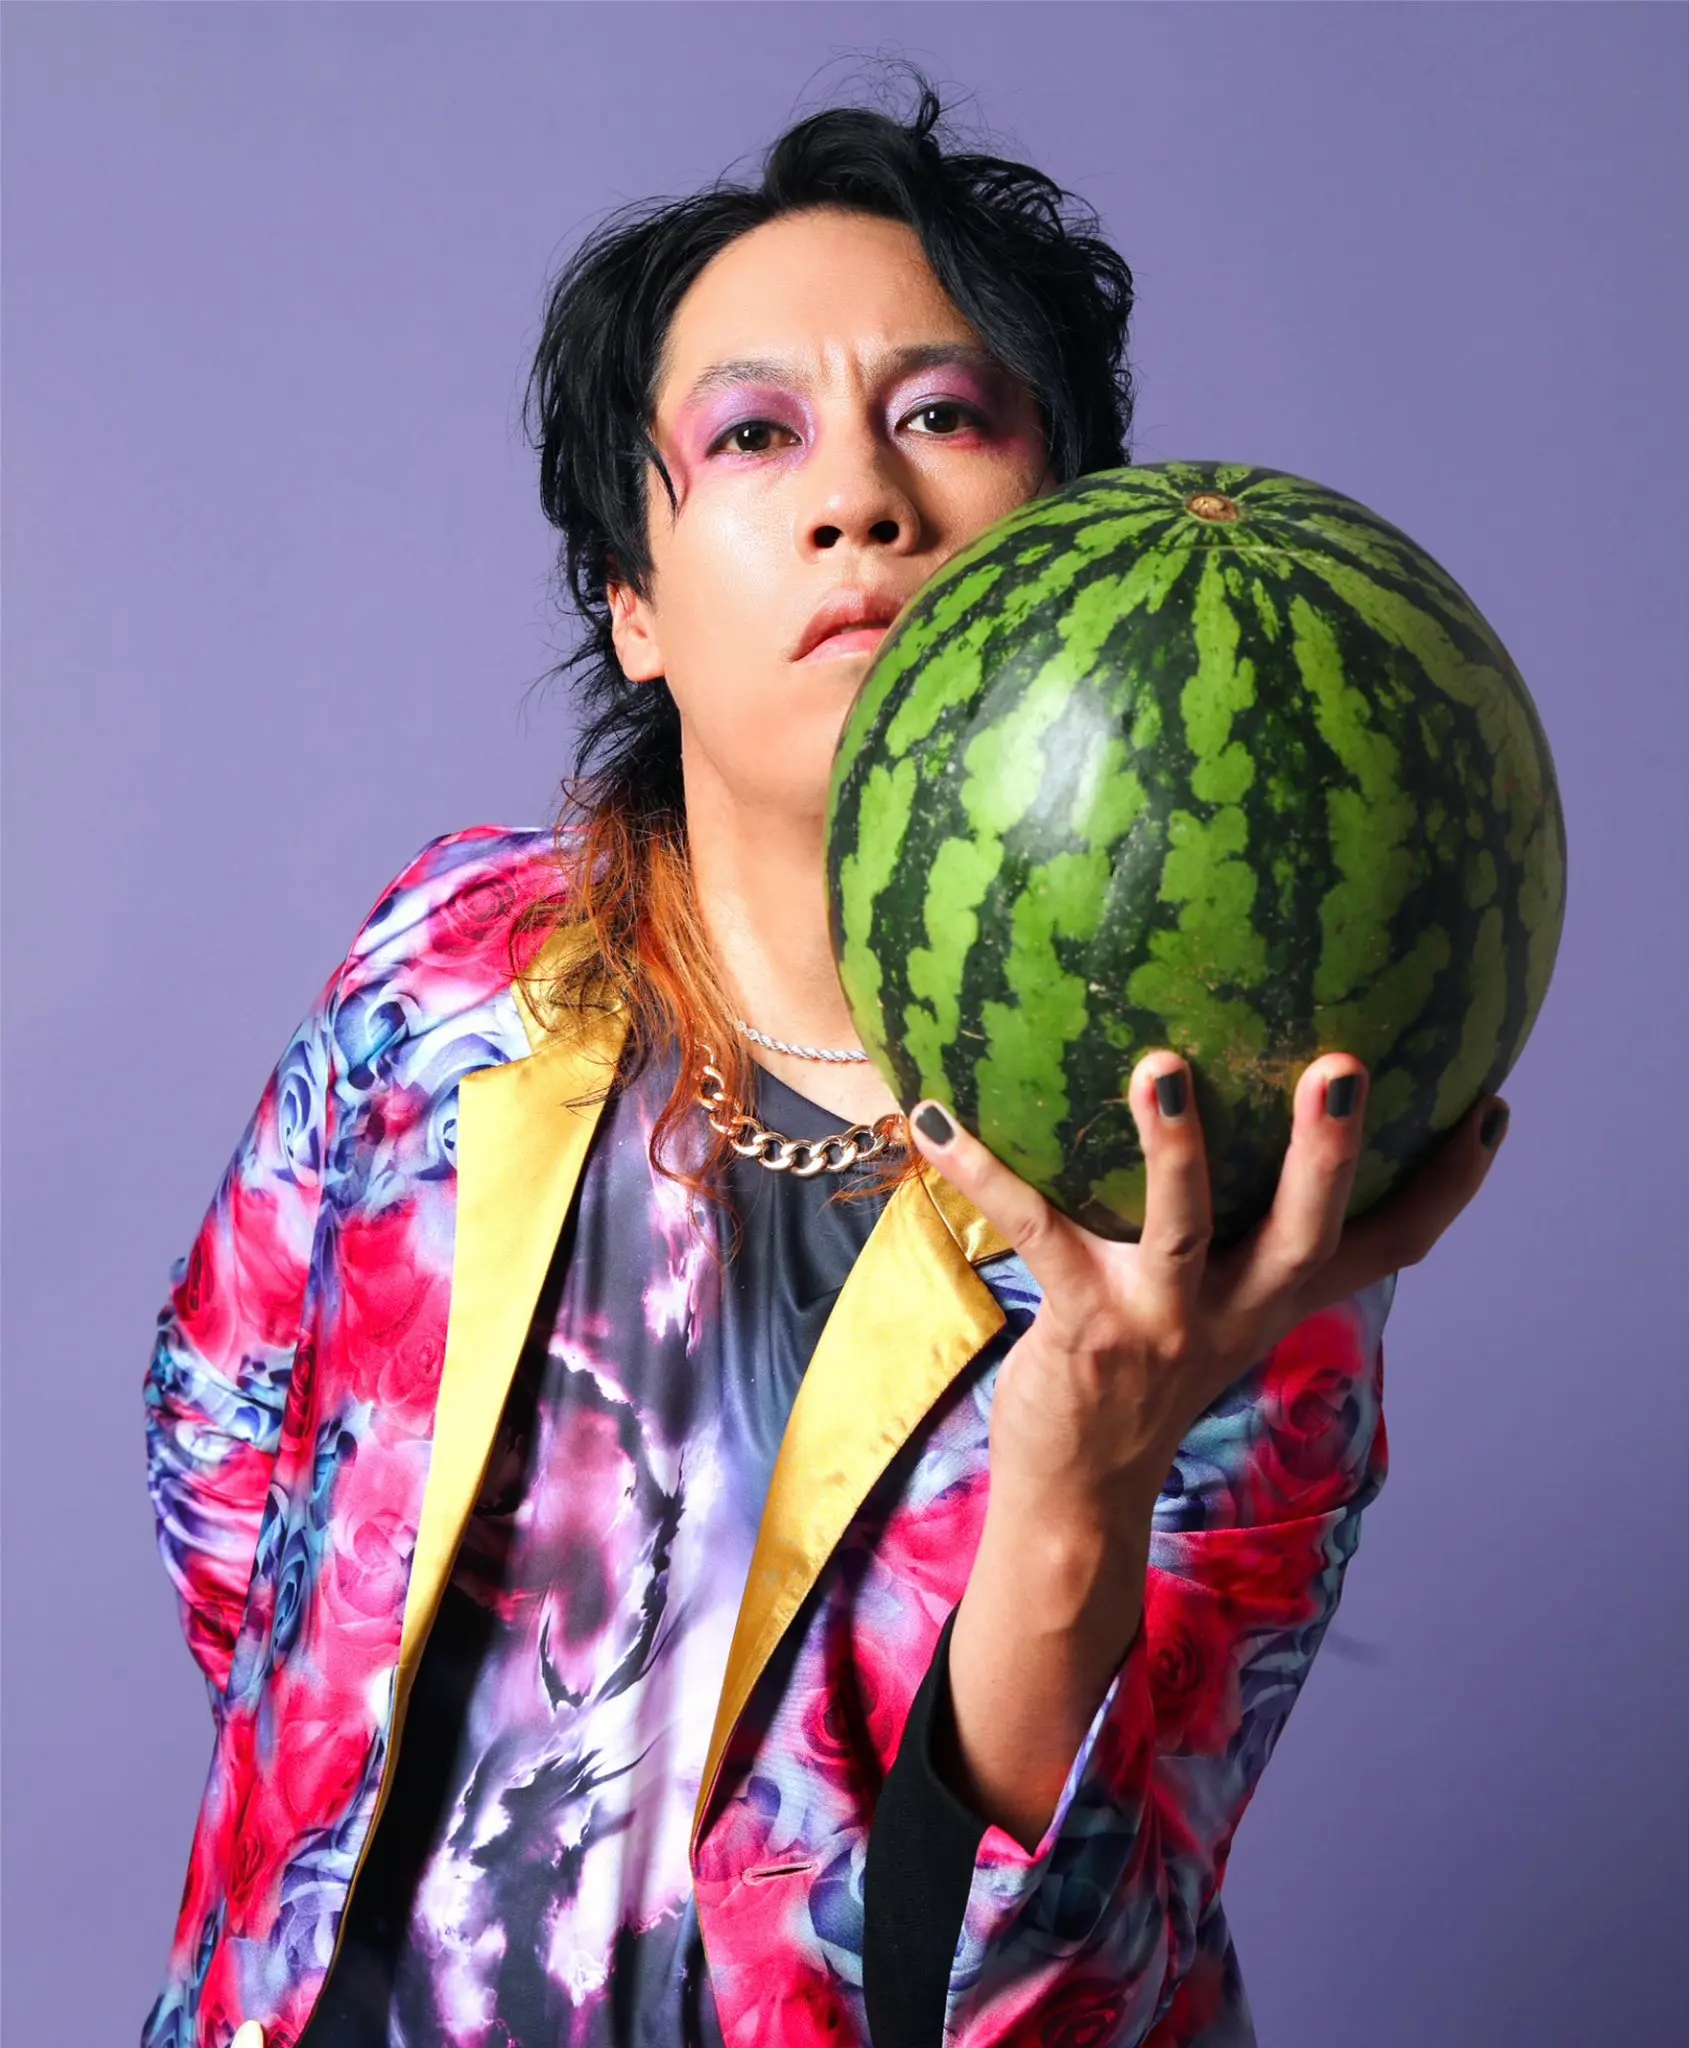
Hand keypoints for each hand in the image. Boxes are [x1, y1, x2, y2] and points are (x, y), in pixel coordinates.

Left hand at [909, 1054, 1509, 1530]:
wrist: (1078, 1498)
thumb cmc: (1144, 1375)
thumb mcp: (1212, 1309)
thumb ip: (1235, 1235)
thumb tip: (1211, 1108)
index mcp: (1278, 1300)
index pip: (1389, 1248)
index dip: (1449, 1187)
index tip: (1490, 1108)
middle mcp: (1237, 1311)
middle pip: (1304, 1231)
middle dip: (1329, 1154)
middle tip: (1341, 1067)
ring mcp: (1162, 1324)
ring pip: (1180, 1230)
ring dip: (1173, 1150)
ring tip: (1159, 1068)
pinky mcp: (1083, 1331)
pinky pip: (1037, 1230)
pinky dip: (985, 1172)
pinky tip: (939, 1114)